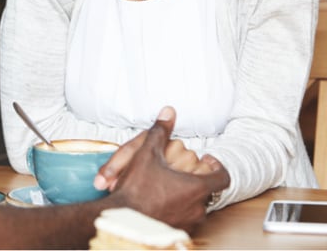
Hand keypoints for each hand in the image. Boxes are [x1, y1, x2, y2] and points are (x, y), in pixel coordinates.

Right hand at [103, 107, 229, 232]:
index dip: (216, 166)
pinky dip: (178, 207)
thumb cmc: (135, 189)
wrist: (122, 221)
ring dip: (187, 194)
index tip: (207, 160)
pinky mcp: (178, 232)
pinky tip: (161, 200)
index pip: (222, 176)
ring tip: (170, 185)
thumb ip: (160, 132)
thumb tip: (169, 112)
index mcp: (196, 187)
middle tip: (182, 170)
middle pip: (207, 189)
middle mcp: (198, 207)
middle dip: (196, 178)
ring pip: (196, 204)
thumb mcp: (146, 154)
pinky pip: (185, 217)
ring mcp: (189, 221)